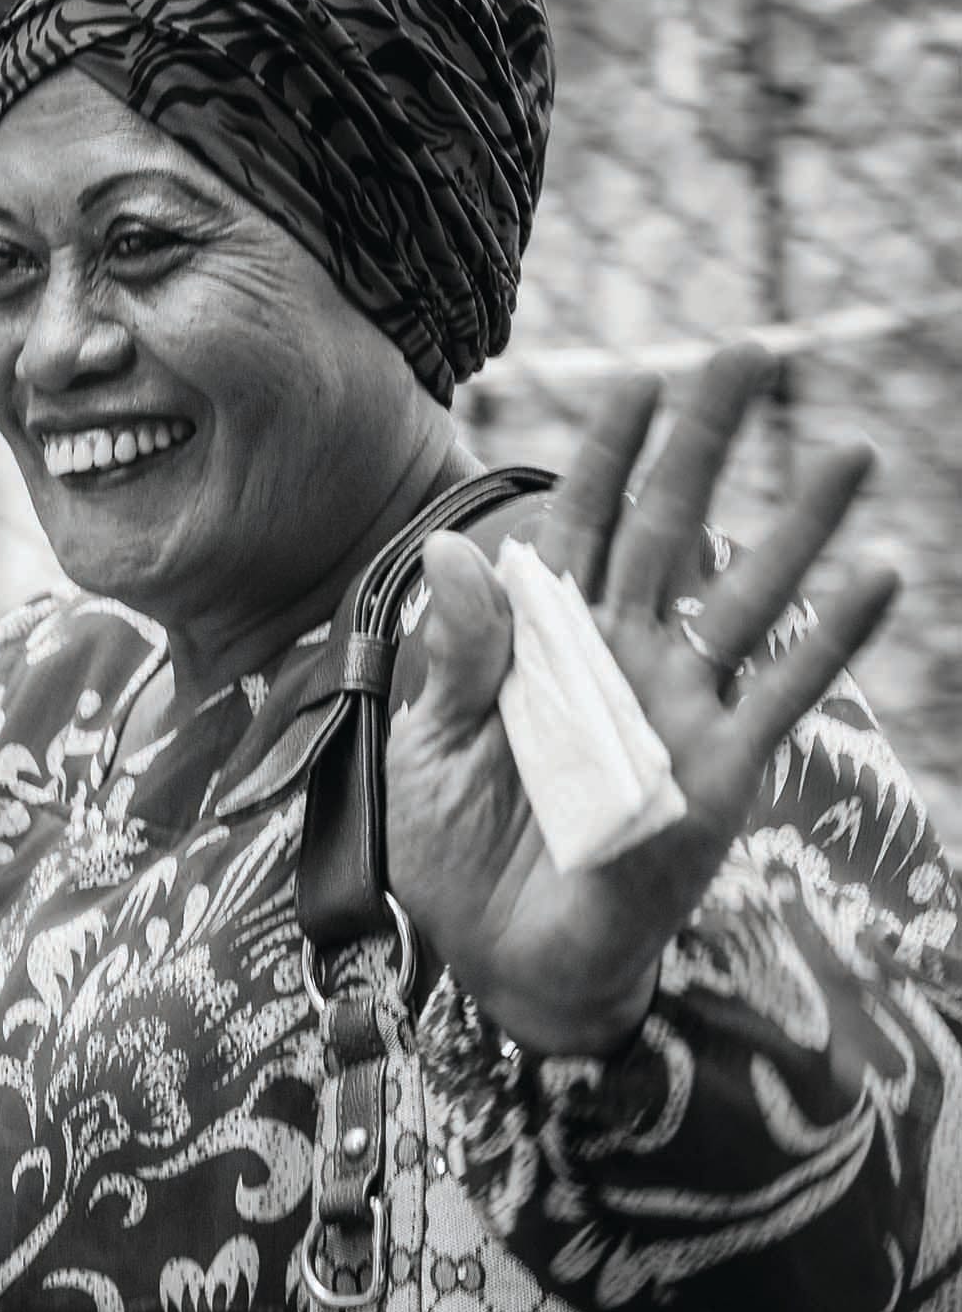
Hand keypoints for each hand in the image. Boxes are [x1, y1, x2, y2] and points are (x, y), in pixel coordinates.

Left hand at [387, 345, 895, 1055]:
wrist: (500, 959)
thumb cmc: (459, 850)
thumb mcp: (429, 748)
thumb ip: (455, 657)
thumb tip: (461, 553)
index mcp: (543, 644)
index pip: (582, 528)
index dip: (612, 456)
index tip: (642, 378)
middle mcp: (621, 658)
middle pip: (670, 531)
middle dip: (707, 445)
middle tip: (752, 353)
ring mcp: (678, 709)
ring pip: (746, 599)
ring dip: (800, 527)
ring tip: (849, 451)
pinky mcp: (716, 772)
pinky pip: (779, 696)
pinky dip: (831, 641)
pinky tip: (882, 577)